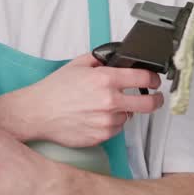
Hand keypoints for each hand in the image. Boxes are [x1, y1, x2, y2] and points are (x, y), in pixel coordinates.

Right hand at [0, 54, 163, 147]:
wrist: (37, 113)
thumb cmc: (54, 90)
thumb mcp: (77, 65)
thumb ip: (99, 59)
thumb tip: (116, 58)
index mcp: (105, 79)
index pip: (144, 78)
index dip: (154, 79)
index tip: (155, 81)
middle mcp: (109, 101)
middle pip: (149, 103)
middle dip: (156, 100)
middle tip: (155, 98)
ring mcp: (106, 121)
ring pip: (129, 116)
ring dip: (124, 111)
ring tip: (103, 107)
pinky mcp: (101, 136)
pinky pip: (116, 129)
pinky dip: (111, 123)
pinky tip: (95, 117)